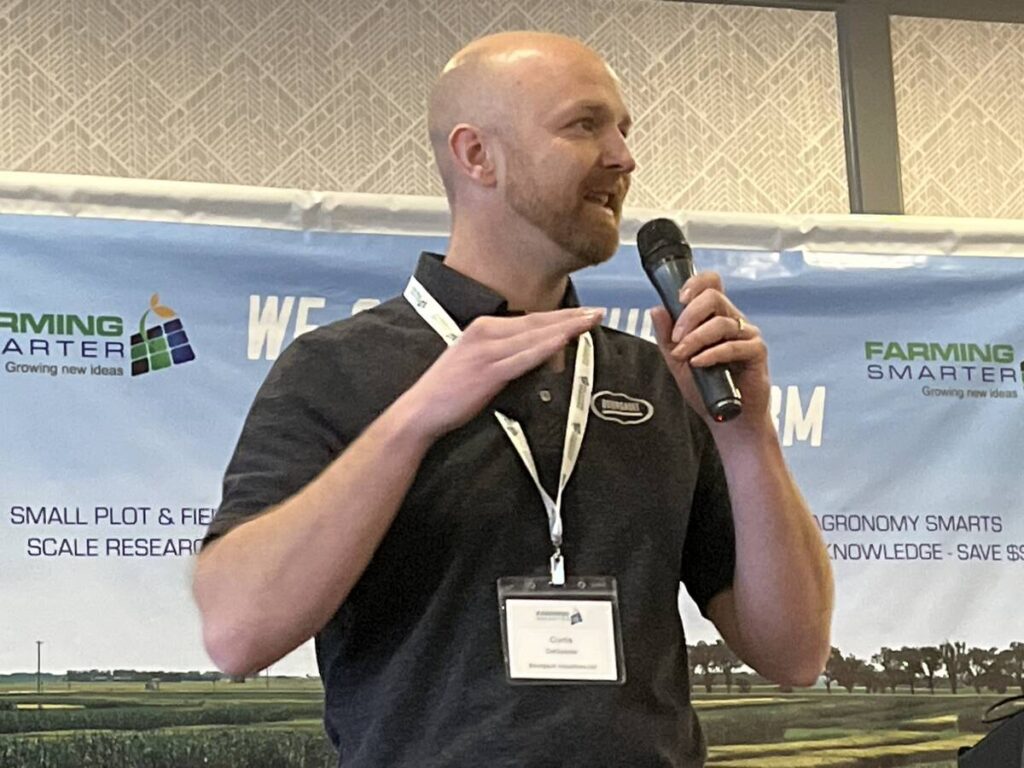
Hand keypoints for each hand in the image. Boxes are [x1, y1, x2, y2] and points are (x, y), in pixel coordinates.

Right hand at [397, 307, 604, 440]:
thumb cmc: (448, 391)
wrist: (422, 409)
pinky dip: (546, 348)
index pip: (530, 319)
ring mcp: (487, 351)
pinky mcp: (489, 371)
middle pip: (537, 322)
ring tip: (590, 324)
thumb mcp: (474, 361)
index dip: (559, 315)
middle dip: (570, 318)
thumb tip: (532, 354)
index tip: (583, 313)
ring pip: (535, 336)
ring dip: (565, 329)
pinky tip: (563, 342)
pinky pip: (524, 357)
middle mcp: (485, 333)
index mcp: (483, 328)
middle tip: (598, 313)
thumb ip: (502, 354)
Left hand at [650, 272, 770, 429]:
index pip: (711, 284)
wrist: (727, 419)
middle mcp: (733, 321)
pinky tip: (698, 363)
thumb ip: (666, 337)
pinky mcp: (756, 352)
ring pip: (721, 322)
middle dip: (689, 315)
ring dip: (696, 338)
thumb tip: (657, 309)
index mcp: (715, 317)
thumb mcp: (677, 362)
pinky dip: (712, 353)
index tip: (679, 298)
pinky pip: (734, 345)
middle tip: (677, 337)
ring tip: (683, 355)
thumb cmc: (707, 389)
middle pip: (714, 297)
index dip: (695, 283)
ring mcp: (747, 335)